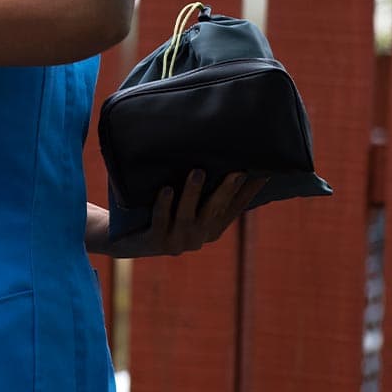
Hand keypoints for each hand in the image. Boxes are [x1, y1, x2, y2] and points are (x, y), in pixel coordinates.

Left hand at [94, 170, 266, 258]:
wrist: (126, 239)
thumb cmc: (162, 211)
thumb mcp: (187, 201)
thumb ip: (205, 188)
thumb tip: (220, 150)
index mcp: (211, 229)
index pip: (235, 209)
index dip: (250, 193)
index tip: (264, 172)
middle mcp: (198, 238)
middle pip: (214, 212)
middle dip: (226, 190)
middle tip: (237, 170)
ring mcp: (177, 242)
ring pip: (188, 216)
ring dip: (193, 194)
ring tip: (197, 171)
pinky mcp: (154, 241)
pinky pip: (160, 221)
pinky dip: (164, 205)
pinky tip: (165, 188)